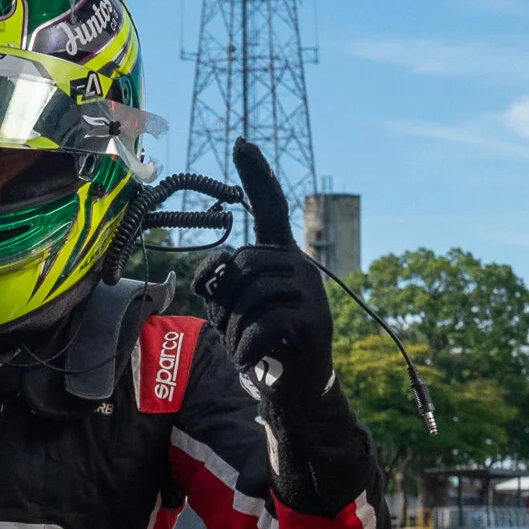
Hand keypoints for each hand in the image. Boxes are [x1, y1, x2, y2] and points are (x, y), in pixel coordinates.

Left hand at [191, 139, 336, 409]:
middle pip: (241, 263)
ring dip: (234, 328)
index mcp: (279, 255)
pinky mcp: (314, 320)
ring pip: (249, 294)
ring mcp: (310, 291)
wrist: (293, 387)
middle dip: (225, 302)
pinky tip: (250, 359)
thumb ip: (219, 282)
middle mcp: (299, 264)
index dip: (255, 175)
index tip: (241, 141)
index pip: (270, 207)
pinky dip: (245, 348)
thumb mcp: (230, 308)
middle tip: (236, 330)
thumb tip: (214, 268)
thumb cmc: (258, 341)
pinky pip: (263, 323)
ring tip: (247, 345)